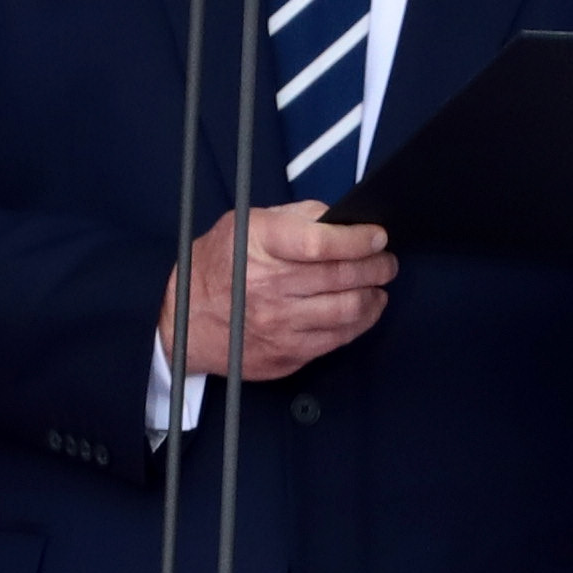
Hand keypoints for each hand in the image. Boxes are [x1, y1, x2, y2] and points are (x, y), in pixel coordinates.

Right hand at [163, 200, 396, 383]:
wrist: (185, 322)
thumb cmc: (216, 268)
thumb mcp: (245, 224)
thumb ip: (295, 218)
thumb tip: (339, 219)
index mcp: (259, 248)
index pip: (321, 244)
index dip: (358, 239)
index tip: (377, 235)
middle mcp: (270, 288)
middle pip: (341, 277)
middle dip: (376, 266)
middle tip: (386, 260)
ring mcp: (279, 326)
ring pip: (347, 311)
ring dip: (374, 296)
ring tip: (378, 285)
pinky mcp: (287, 354)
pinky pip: (336, 340)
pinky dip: (359, 323)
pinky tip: (363, 309)